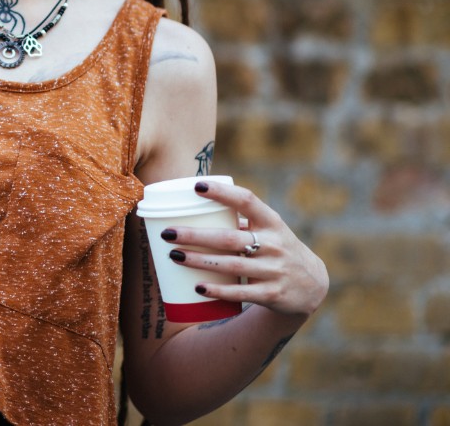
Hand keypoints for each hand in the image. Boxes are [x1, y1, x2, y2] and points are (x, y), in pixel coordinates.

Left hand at [162, 180, 328, 318]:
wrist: (312, 285)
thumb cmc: (276, 248)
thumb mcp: (269, 229)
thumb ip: (240, 219)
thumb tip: (194, 207)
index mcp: (272, 222)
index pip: (247, 201)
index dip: (222, 193)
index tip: (197, 186)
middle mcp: (274, 244)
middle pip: (229, 238)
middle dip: (196, 235)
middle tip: (168, 232)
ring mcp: (274, 270)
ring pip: (231, 265)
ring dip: (199, 261)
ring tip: (174, 256)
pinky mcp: (272, 294)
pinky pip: (241, 292)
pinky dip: (218, 290)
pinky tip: (197, 287)